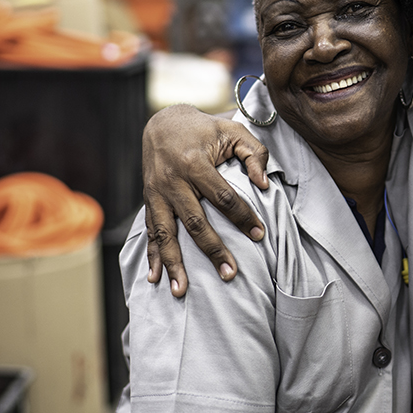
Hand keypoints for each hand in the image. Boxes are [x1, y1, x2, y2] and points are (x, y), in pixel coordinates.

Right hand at [142, 104, 269, 296]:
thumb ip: (254, 153)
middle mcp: (172, 181)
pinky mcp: (149, 200)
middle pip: (195, 222)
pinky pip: (149, 232)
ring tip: (181, 291)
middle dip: (213, 250)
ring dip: (174, 263)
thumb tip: (264, 185)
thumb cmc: (204, 129)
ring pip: (165, 233)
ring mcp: (157, 193)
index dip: (243, 217)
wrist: (161, 122)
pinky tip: (154, 278)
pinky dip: (151, 256)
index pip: (223, 197)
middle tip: (230, 274)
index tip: (260, 235)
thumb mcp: (233, 130)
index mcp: (195, 163)